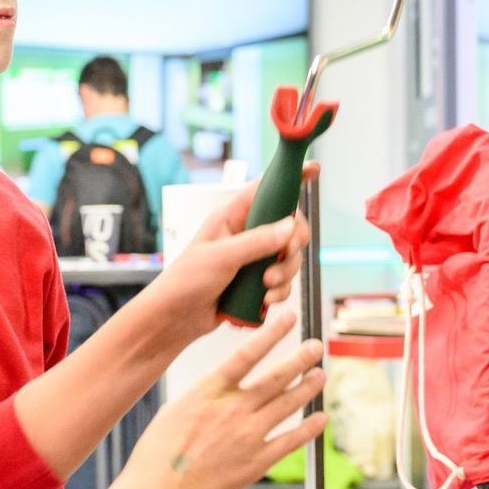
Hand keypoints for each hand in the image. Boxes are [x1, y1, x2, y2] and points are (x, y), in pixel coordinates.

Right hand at [123, 310, 326, 488]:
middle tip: (317, 347)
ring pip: (288, 404)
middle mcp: (232, 410)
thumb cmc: (156, 457)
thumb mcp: (172, 412)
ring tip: (320, 375)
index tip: (289, 320)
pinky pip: (291, 441)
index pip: (246, 354)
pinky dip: (309, 429)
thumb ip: (200, 398)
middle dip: (301, 358)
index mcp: (208, 393)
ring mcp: (248, 436)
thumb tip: (215, 390)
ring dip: (308, 387)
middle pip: (276, 377)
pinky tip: (321, 419)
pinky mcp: (257, 463)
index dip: (271, 334)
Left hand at [147, 167, 317, 344]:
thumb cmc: (185, 281)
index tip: (314, 169)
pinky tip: (264, 301)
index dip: (290, 178)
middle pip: (289, 227)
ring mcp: (252, 258)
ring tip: (265, 287)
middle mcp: (246, 233)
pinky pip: (282, 281)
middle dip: (292, 246)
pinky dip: (280, 291)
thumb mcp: (221, 257)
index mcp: (232, 216)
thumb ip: (256, 242)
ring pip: (289, 258)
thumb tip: (290, 226)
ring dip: (285, 274)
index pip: (266, 188)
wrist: (175, 319)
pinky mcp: (256, 282)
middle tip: (283, 258)